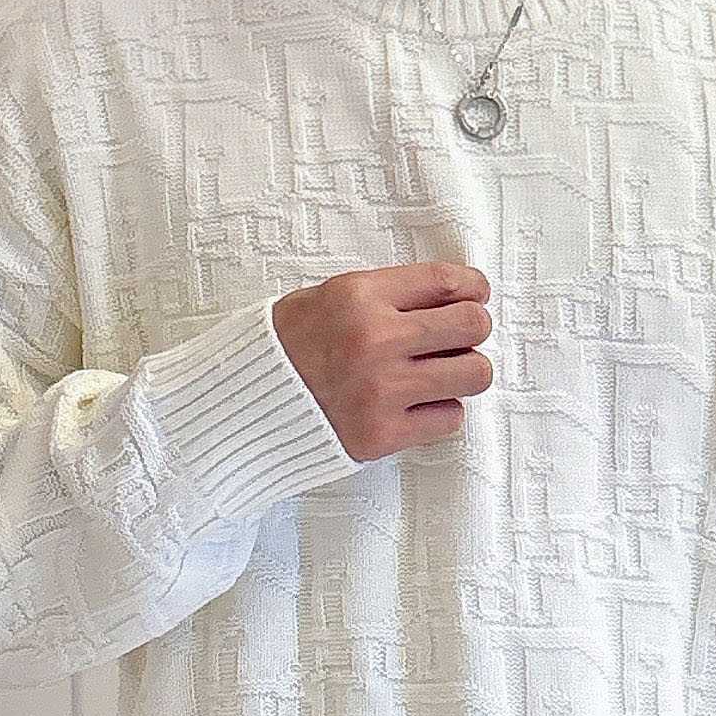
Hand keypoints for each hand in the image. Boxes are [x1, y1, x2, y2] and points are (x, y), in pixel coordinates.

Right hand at [272, 262, 492, 461]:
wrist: (242, 406)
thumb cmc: (287, 348)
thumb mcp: (328, 298)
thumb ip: (387, 295)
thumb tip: (452, 297)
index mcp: (359, 296)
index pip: (447, 281)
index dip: (472, 288)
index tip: (474, 296)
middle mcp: (375, 340)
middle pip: (472, 325)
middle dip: (472, 329)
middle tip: (457, 338)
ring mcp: (382, 390)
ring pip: (474, 374)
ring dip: (463, 373)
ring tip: (439, 374)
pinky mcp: (382, 434)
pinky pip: (450, 418)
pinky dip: (439, 412)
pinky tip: (415, 406)